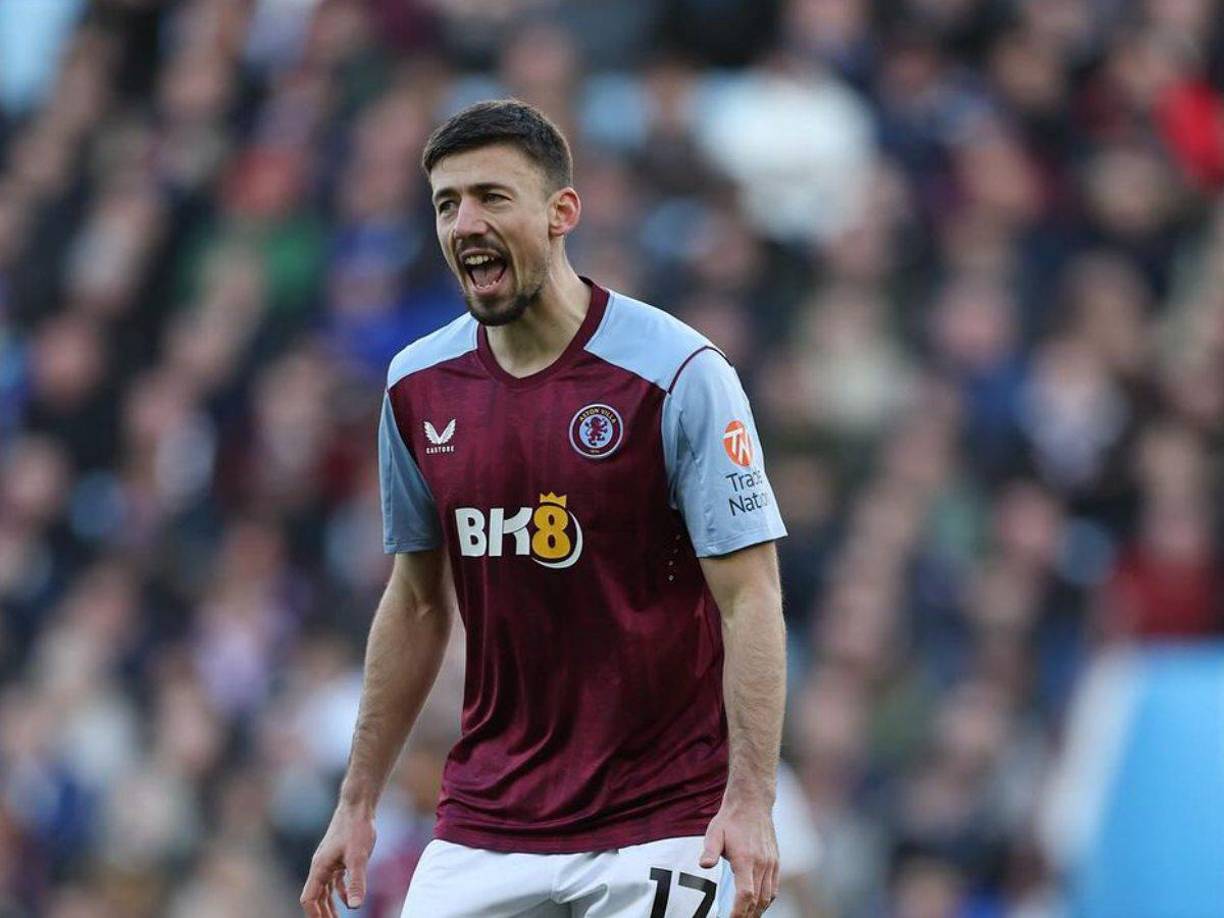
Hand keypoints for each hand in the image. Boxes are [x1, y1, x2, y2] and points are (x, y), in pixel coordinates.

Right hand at [300, 804, 375, 916]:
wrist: (358, 805)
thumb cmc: (356, 828)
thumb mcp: (359, 857)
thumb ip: (356, 882)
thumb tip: (354, 907)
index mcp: (319, 868)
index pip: (309, 899)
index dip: (314, 915)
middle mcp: (320, 866)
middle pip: (316, 898)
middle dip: (322, 914)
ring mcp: (329, 861)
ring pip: (324, 890)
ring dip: (329, 906)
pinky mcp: (339, 857)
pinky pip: (334, 881)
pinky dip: (339, 892)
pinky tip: (347, 901)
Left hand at [698, 794, 778, 916]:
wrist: (752, 802)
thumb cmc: (731, 819)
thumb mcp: (714, 832)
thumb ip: (710, 851)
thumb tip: (704, 866)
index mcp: (745, 859)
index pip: (746, 894)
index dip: (739, 912)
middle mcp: (761, 863)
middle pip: (758, 900)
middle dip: (747, 916)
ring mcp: (771, 863)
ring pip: (768, 896)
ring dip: (758, 911)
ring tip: (746, 917)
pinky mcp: (775, 861)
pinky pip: (774, 887)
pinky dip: (767, 900)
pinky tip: (758, 904)